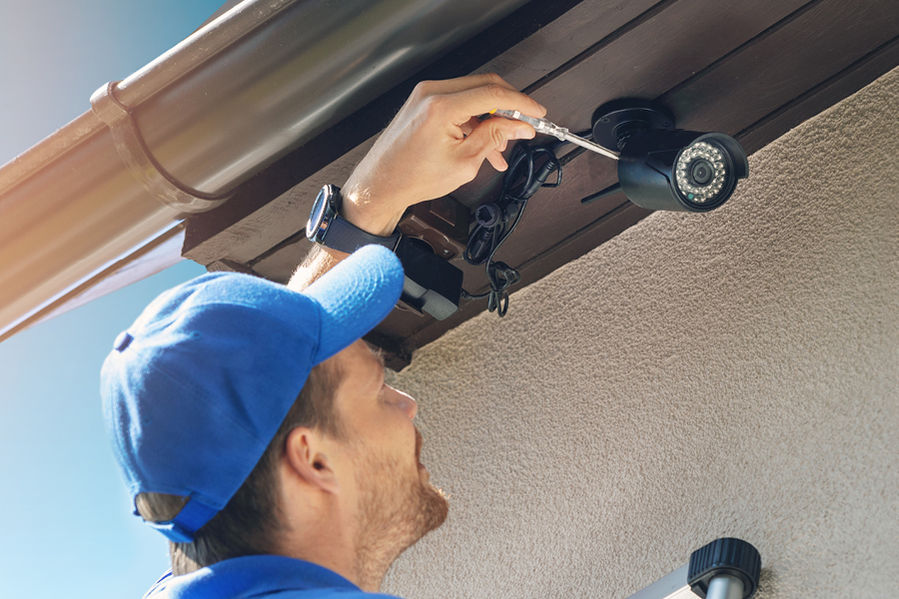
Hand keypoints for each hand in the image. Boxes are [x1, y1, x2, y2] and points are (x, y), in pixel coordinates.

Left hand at [342, 73, 546, 235]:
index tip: (537, 113)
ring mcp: (426, 96)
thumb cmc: (413, 177)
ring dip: (492, 118)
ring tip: (501, 149)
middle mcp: (432, 93)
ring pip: (473, 97)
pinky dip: (475, 122)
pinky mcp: (424, 103)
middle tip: (524, 126)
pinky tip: (484, 146)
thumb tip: (519, 125)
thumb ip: (494, 137)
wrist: (381, 184)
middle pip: (485, 87)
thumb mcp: (464, 162)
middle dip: (509, 108)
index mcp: (442, 106)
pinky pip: (458, 105)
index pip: (493, 94)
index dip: (522, 103)